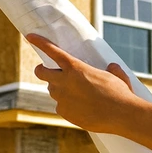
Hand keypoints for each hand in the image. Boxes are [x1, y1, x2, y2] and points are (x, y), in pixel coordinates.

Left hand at [26, 34, 143, 134]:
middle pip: (41, 72)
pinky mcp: (64, 112)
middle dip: (42, 70)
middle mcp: (63, 81)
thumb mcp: (116, 76)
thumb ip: (110, 69)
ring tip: (78, 94)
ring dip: (60, 89)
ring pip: (53, 90)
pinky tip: (82, 108)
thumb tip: (112, 66)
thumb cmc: (120, 93)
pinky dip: (68, 105)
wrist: (121, 116)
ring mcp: (61, 98)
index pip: (52, 51)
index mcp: (74, 67)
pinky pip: (61, 106)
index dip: (39, 42)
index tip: (30, 36)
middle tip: (49, 71)